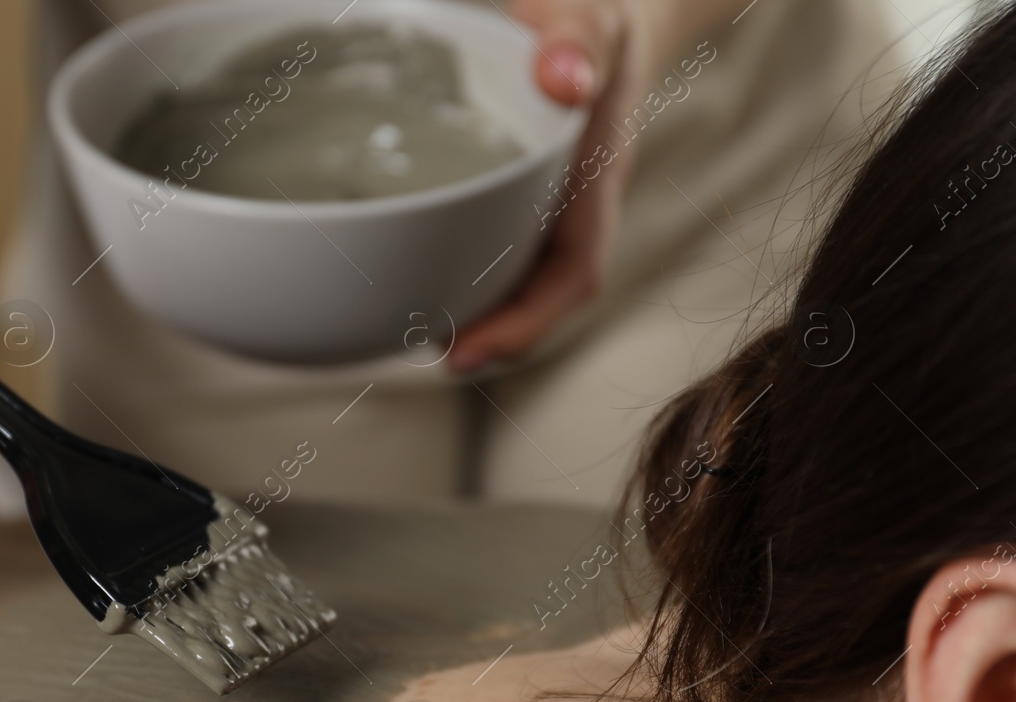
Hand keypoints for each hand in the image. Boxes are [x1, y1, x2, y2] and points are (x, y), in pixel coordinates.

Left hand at [450, 0, 661, 370]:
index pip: (572, 275)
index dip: (524, 324)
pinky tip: (418, 276)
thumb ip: (579, 39)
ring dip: (473, 312)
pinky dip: (464, 272)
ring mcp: (551, 210)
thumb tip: (564, 79)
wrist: (605, 13)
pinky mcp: (525, 200)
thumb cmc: (595, 14)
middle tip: (423, 345)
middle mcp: (576, 209)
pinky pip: (499, 250)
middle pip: (539, 295)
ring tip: (411, 325)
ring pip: (518, 281)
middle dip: (488, 334)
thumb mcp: (589, 17)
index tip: (467, 353)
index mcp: (596, 184)